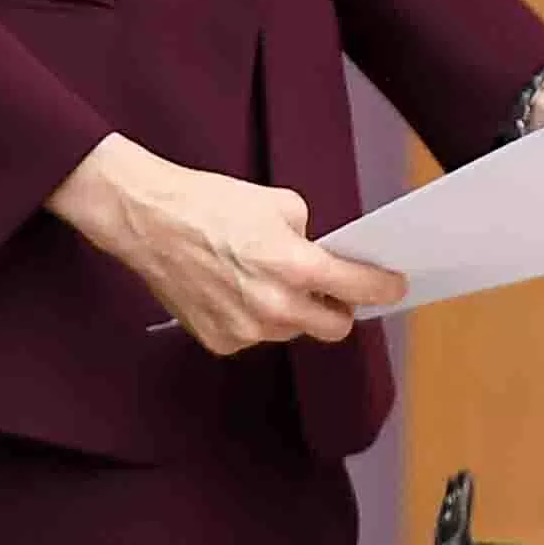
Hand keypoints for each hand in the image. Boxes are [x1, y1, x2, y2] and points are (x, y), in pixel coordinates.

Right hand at [50, 135, 406, 351]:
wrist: (149, 221)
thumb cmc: (209, 204)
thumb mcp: (278, 202)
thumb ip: (309, 235)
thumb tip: (323, 255)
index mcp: (295, 267)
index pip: (358, 289)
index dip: (383, 288)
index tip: (394, 287)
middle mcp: (274, 308)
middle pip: (334, 327)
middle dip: (339, 308)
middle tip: (331, 288)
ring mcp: (246, 331)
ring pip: (292, 331)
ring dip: (293, 311)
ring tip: (264, 278)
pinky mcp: (220, 342)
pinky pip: (255, 336)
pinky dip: (255, 318)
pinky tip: (234, 290)